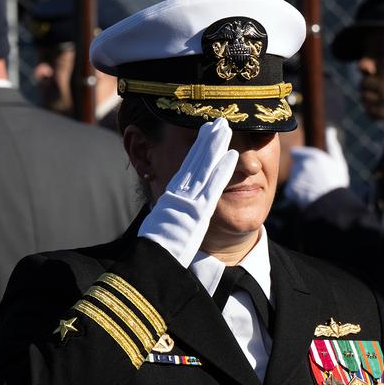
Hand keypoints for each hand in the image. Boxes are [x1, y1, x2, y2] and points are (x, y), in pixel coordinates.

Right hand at [138, 118, 237, 266]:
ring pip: (203, 167)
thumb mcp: (165, 229)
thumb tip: (172, 208)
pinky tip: (232, 155)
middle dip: (207, 139)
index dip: (196, 148)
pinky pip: (212, 186)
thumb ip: (173, 216)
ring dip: (215, 146)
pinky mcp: (197, 212)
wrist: (152, 264)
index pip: (187, 167)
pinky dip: (221, 169)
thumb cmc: (159, 252)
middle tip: (219, 120)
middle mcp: (178, 195)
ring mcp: (187, 201)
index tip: (205, 132)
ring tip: (226, 127)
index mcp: (171, 199)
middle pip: (195, 160)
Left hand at [283, 126, 349, 207]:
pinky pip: (291, 191)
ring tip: (313, 191)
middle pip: (295, 167)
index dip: (301, 160)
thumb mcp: (338, 162)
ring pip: (293, 179)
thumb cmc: (337, 183)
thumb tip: (330, 130)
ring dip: (299, 184)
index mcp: (311, 155)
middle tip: (314, 182)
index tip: (308, 167)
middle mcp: (300, 164)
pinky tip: (307, 198)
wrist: (332, 205)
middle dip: (301, 173)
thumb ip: (332, 145)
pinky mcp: (290, 190)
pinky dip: (296, 195)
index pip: (296, 153)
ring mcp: (294, 178)